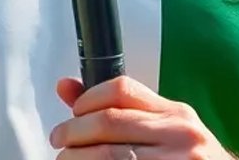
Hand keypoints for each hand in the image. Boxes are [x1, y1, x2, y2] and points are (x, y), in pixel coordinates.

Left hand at [48, 76, 233, 158]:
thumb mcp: (167, 130)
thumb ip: (122, 110)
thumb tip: (64, 87)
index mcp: (176, 114)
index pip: (121, 89)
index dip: (87, 99)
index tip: (74, 113)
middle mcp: (179, 135)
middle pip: (108, 122)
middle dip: (72, 132)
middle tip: (59, 140)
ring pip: (108, 155)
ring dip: (75, 157)